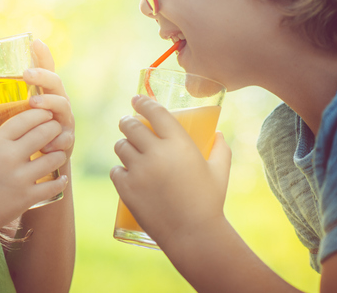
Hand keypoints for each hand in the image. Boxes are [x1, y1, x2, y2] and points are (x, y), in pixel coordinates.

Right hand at [0, 108, 67, 233]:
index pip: (24, 119)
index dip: (39, 113)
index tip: (46, 113)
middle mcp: (10, 157)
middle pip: (44, 134)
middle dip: (54, 128)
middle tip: (56, 129)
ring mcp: (21, 178)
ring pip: (53, 158)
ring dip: (59, 153)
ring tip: (58, 153)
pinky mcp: (28, 197)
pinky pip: (53, 185)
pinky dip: (60, 181)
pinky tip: (61, 177)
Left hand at [23, 39, 74, 157]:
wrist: (41, 164)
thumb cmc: (24, 137)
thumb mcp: (12, 119)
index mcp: (45, 94)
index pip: (46, 71)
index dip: (43, 56)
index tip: (35, 43)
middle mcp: (58, 103)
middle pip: (56, 83)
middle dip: (42, 76)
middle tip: (26, 74)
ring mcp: (64, 121)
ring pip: (63, 106)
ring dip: (49, 102)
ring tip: (33, 103)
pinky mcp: (67, 141)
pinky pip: (65, 137)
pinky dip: (56, 140)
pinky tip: (45, 144)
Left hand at [109, 95, 230, 247]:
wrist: (194, 235)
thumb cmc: (209, 202)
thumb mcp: (220, 172)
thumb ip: (221, 149)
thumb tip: (218, 134)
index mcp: (180, 144)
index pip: (155, 112)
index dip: (143, 102)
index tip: (136, 99)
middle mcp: (157, 153)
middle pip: (131, 125)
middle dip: (127, 121)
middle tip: (128, 123)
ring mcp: (139, 171)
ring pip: (121, 146)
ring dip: (124, 145)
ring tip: (129, 149)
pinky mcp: (126, 188)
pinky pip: (115, 170)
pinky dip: (120, 170)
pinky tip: (126, 173)